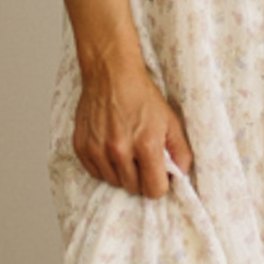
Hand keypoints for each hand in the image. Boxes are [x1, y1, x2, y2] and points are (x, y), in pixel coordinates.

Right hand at [73, 58, 192, 197]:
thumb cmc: (140, 95)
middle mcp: (119, 150)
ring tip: (126, 151)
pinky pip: (95, 172)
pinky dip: (104, 166)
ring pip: (114, 182)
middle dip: (141, 178)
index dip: (160, 184)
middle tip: (142, 159)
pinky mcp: (82, 147)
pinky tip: (110, 149)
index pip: (154, 190)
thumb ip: (180, 151)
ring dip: (122, 173)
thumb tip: (181, 174)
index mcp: (145, 145)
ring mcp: (98, 149)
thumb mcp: (170, 121)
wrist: (111, 74)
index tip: (159, 175)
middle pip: (133, 188)